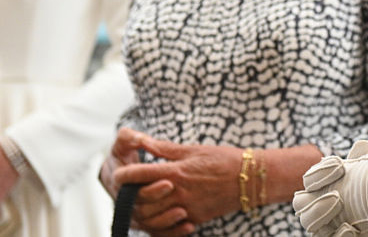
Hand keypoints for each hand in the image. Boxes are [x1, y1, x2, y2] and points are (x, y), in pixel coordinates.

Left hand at [111, 132, 248, 235]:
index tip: (117, 173)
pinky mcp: (195, 219)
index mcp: (177, 171)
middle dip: (129, 195)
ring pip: (152, 216)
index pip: (140, 174)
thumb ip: (165, 149)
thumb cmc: (223, 159)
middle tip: (125, 189)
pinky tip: (158, 213)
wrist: (250, 179)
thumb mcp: (193, 149)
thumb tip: (143, 141)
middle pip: (141, 199)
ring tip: (139, 201)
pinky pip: (170, 225)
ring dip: (142, 209)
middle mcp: (179, 192)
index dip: (124, 175)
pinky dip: (160, 221)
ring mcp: (187, 208)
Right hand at [292, 140, 367, 236]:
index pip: (309, 179)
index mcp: (321, 188)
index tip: (341, 165)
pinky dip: (338, 234)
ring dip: (320, 213)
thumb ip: (363, 162)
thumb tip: (364, 145)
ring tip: (339, 203)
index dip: (320, 172)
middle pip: (299, 202)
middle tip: (337, 194)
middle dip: (315, 196)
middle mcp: (317, 207)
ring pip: (309, 223)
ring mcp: (324, 226)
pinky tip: (351, 228)